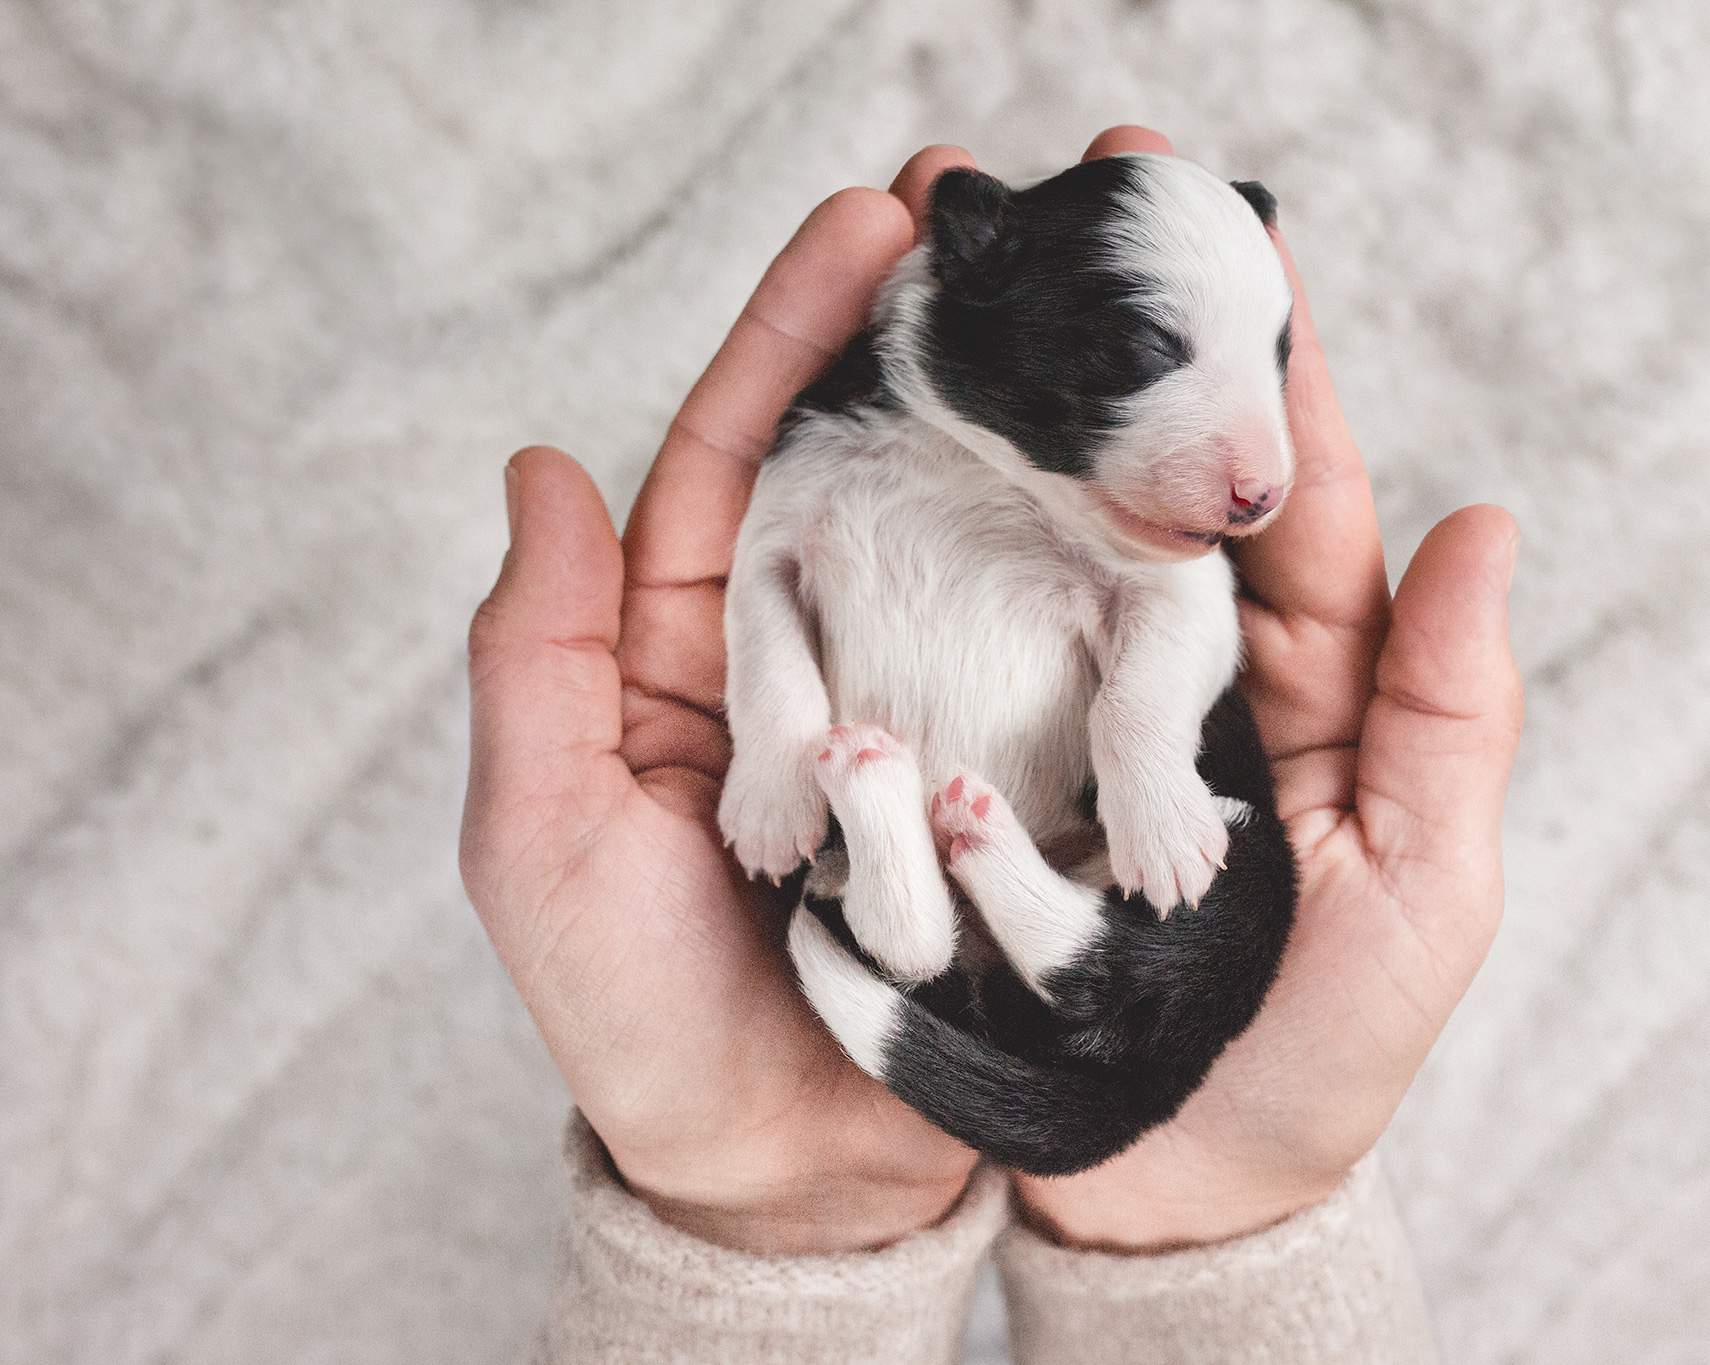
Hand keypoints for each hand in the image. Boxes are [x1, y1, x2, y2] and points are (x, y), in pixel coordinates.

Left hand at [458, 149, 992, 1255]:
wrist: (786, 1178)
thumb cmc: (639, 1018)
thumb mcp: (544, 841)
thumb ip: (536, 661)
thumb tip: (540, 468)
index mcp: (695, 646)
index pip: (743, 451)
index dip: (795, 332)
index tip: (869, 218)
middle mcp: (820, 652)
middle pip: (872, 462)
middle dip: (930, 337)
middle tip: (1002, 215)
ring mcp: (924, 706)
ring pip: (975, 539)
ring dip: (1028, 426)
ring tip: (1097, 319)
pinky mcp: (1011, 774)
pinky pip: (1059, 661)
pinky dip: (1100, 574)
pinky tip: (1152, 491)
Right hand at [1011, 127, 1523, 1250]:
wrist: (1170, 1201)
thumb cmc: (1315, 1061)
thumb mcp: (1421, 895)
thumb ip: (1448, 716)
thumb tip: (1491, 522)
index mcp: (1292, 678)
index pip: (1274, 488)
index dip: (1254, 350)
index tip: (1219, 216)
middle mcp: (1170, 672)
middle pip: (1136, 473)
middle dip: (1095, 330)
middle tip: (1044, 186)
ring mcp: (1061, 716)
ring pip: (1028, 534)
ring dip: (990, 402)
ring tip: (928, 271)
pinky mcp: (967, 772)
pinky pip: (937, 650)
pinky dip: (901, 548)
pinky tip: (860, 445)